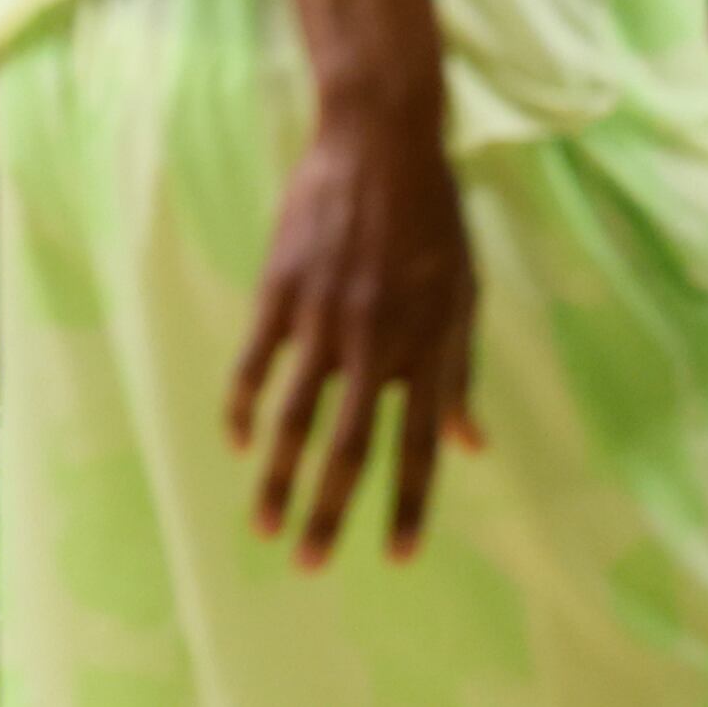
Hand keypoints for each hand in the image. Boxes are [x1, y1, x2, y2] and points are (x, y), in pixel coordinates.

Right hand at [226, 97, 482, 566]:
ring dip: (278, 479)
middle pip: (348, 448)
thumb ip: (459, 374)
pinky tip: (237, 442)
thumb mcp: (465, 295)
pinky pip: (255, 362)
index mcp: (426, 348)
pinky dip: (245, 407)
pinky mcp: (280, 289)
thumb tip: (470, 446)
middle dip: (329, 514)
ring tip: (262, 527)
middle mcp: (375, 344)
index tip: (397, 558)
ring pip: (294, 417)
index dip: (409, 505)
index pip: (416, 446)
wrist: (380, 141)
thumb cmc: (433, 219)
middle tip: (310, 565)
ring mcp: (322, 319)